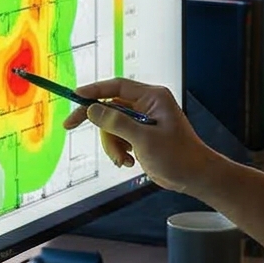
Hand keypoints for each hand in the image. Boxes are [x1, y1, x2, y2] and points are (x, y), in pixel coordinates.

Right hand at [66, 79, 216, 195]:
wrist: (194, 177)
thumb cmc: (178, 156)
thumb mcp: (144, 139)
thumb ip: (117, 123)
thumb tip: (92, 109)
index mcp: (152, 97)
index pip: (116, 86)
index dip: (93, 90)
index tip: (74, 96)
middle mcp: (147, 105)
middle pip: (109, 107)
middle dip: (99, 125)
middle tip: (69, 126)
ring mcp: (143, 121)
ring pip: (111, 127)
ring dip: (111, 145)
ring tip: (123, 160)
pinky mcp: (140, 136)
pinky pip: (118, 139)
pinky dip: (118, 151)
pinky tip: (130, 162)